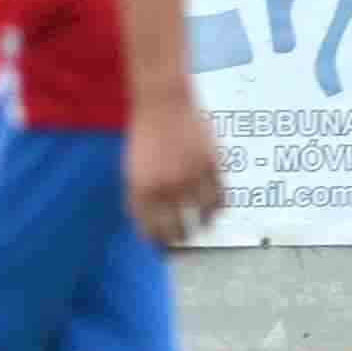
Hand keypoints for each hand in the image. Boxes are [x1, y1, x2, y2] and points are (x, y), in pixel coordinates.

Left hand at [126, 96, 224, 247]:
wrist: (162, 102)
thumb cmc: (144, 137)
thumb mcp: (132, 170)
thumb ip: (140, 199)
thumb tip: (152, 227)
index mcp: (141, 190)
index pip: (152, 230)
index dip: (158, 242)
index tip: (163, 248)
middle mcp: (166, 187)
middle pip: (178, 228)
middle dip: (180, 239)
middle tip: (184, 240)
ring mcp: (191, 177)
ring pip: (202, 216)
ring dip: (202, 226)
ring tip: (202, 228)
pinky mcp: (212, 166)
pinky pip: (219, 198)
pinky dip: (217, 209)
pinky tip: (214, 211)